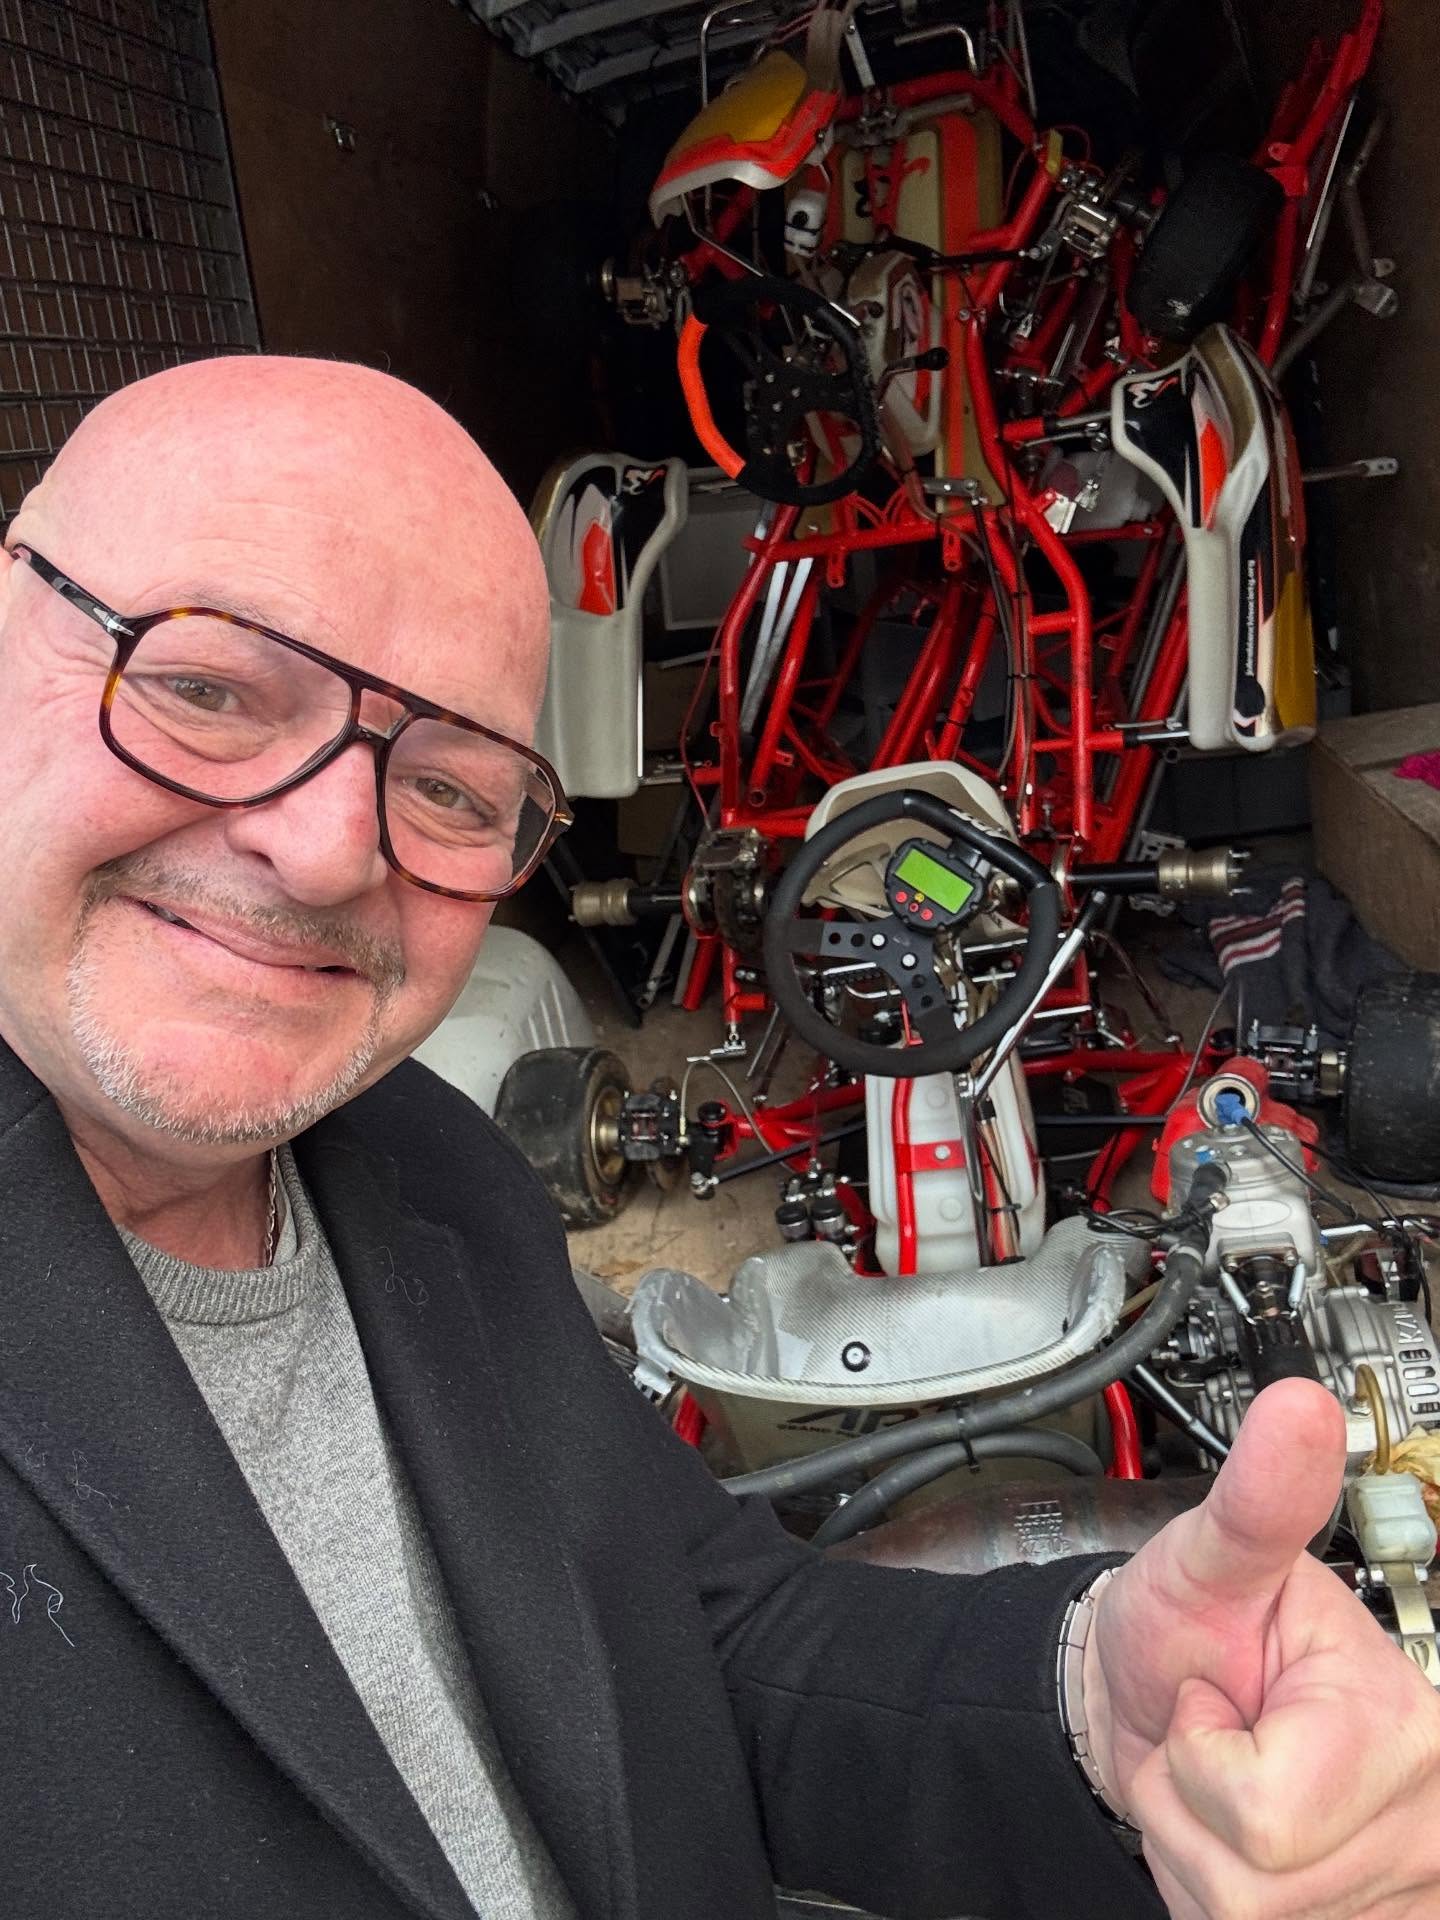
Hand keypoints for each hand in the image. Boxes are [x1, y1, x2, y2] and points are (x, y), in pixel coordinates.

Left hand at [1080, 1378, 1439, 1917]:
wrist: (1155, 1697)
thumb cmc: (1185, 1623)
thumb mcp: (1210, 1553)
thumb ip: (1259, 1496)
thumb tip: (1300, 1407)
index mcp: (1399, 1721)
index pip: (1265, 1815)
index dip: (1205, 1755)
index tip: (1218, 1701)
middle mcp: (1423, 1815)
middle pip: (1255, 1884)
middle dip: (1189, 1806)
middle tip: (1209, 1737)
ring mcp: (1400, 1885)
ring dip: (1192, 1852)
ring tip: (1213, 1781)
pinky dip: (1210, 1896)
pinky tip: (1229, 1838)